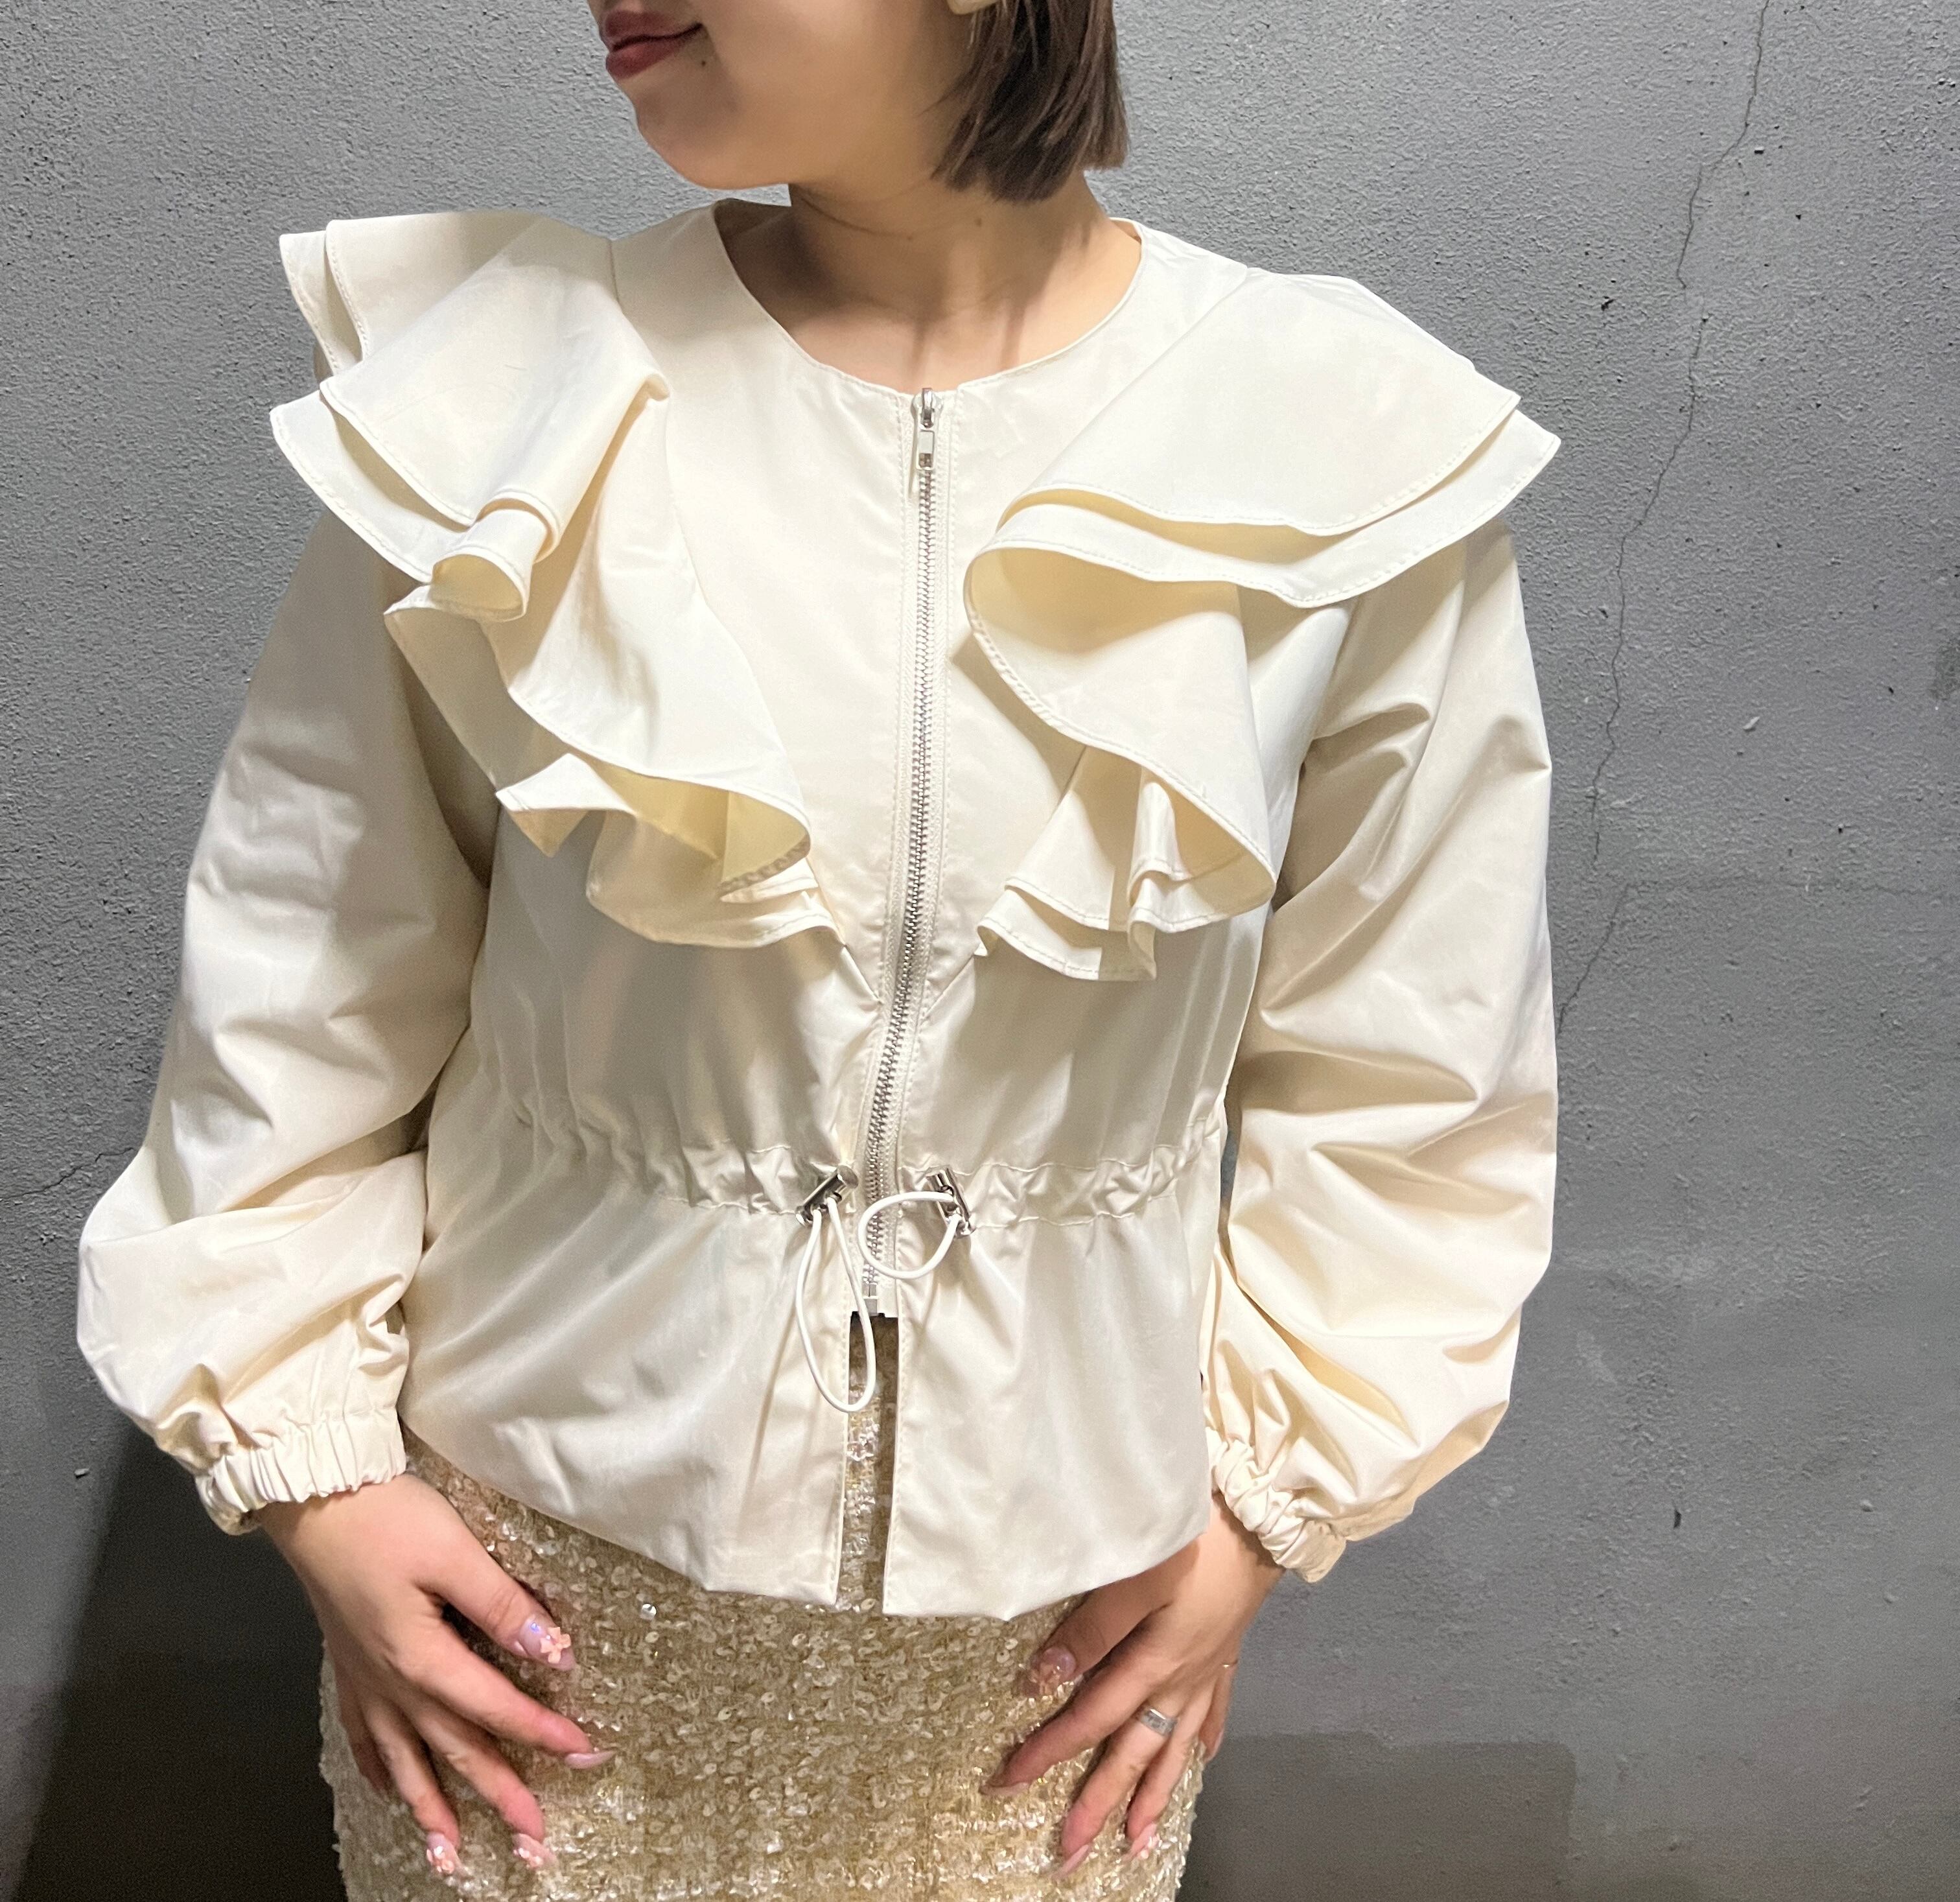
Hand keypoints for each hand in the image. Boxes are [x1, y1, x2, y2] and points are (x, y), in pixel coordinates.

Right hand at [258, 1472, 611, 1878]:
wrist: (317, 1500)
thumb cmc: (387, 1520)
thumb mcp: (455, 1553)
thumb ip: (503, 1607)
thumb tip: (552, 1653)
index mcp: (423, 1659)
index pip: (496, 1708)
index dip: (544, 1734)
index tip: (587, 1755)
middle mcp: (393, 1683)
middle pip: (455, 1751)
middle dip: (498, 1797)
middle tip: (534, 1842)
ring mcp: (366, 1680)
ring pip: (405, 1760)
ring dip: (432, 1809)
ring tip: (450, 1856)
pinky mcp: (349, 1665)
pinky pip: (365, 1737)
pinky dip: (380, 1770)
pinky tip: (390, 1791)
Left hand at [985, 1490, 1283, 1870]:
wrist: (1262, 1518)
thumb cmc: (1196, 1538)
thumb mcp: (1138, 1573)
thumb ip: (1090, 1627)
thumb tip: (1044, 1679)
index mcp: (1152, 1663)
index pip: (1089, 1718)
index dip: (1046, 1752)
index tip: (1006, 1784)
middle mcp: (1179, 1679)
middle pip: (1132, 1752)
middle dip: (1099, 1805)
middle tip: (1069, 1854)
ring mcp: (1206, 1669)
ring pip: (1174, 1746)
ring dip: (1154, 1796)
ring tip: (1137, 1841)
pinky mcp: (1226, 1651)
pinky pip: (1213, 1711)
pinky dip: (1204, 1741)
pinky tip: (1201, 1760)